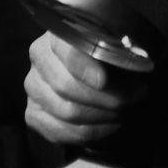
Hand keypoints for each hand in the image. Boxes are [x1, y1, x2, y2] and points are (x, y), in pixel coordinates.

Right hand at [24, 31, 147, 145]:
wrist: (90, 71)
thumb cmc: (106, 55)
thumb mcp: (114, 44)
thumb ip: (118, 50)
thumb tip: (133, 64)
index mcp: (58, 34)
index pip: (67, 52)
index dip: (84, 68)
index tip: (104, 81)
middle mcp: (39, 57)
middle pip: (66, 86)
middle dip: (106, 97)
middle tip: (134, 98)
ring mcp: (33, 86)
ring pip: (66, 111)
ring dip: (102, 116)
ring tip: (124, 111)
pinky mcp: (33, 113)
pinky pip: (59, 132)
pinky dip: (89, 133)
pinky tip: (108, 126)